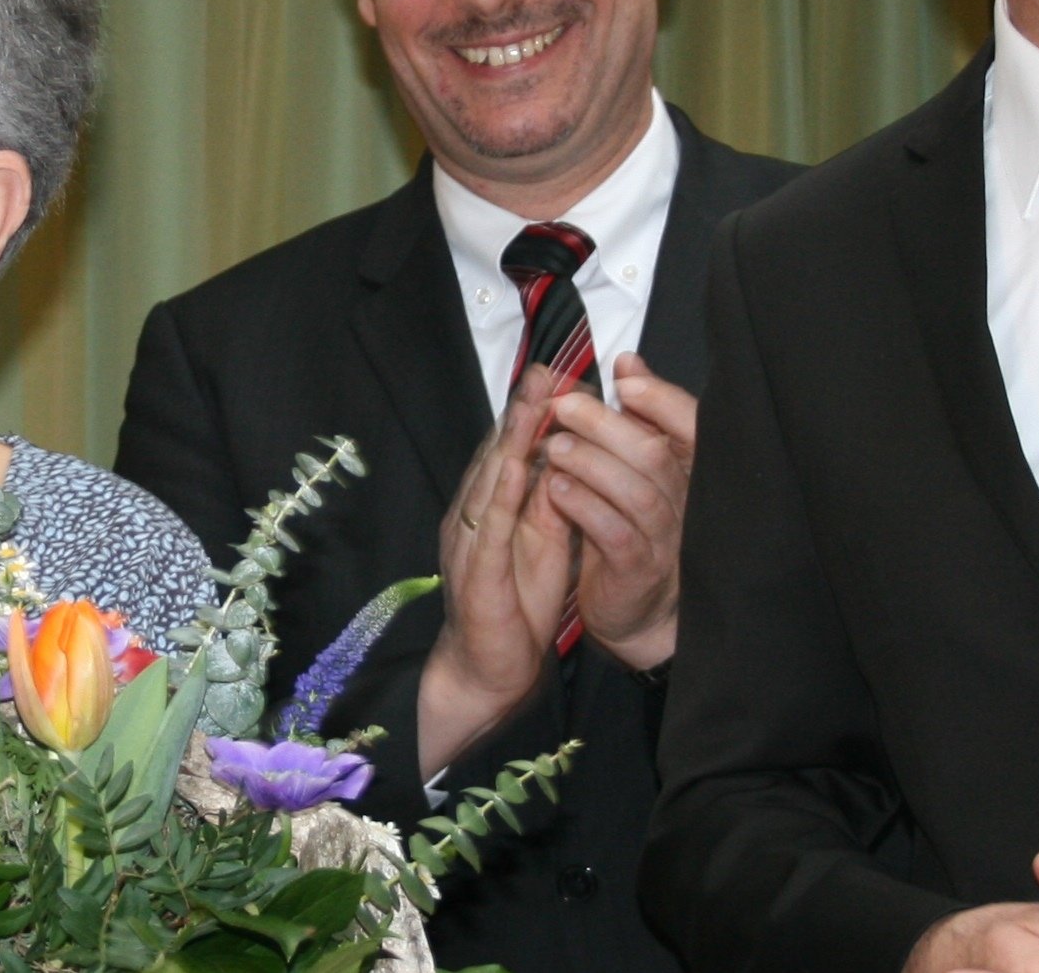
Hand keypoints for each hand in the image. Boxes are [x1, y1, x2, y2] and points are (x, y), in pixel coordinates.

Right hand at [419, 364, 577, 775]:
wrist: (487, 671)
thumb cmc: (515, 607)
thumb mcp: (543, 544)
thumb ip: (550, 501)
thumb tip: (569, 456)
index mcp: (493, 509)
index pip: (513, 450)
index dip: (534, 412)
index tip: (560, 374)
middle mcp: (475, 516)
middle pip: (498, 452)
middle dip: (522, 409)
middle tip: (545, 367)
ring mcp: (469, 541)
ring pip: (490, 477)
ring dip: (510, 437)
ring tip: (532, 400)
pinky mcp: (474, 572)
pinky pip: (489, 525)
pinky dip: (501, 491)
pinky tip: (515, 464)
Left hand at [540, 353, 694, 670]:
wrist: (636, 609)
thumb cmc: (631, 527)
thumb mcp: (636, 469)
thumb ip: (638, 417)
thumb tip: (630, 361)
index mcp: (686, 472)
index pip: (692, 426)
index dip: (662, 398)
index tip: (624, 378)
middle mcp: (684, 503)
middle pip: (656, 455)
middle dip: (608, 425)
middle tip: (565, 407)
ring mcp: (665, 539)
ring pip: (638, 493)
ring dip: (591, 464)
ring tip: (554, 447)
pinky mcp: (638, 571)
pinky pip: (616, 534)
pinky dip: (585, 507)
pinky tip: (556, 490)